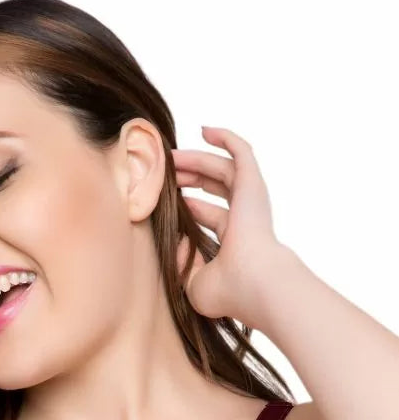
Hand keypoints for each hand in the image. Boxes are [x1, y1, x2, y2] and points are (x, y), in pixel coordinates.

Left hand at [172, 126, 290, 327]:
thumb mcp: (193, 282)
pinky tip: (204, 130)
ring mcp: (250, 201)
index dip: (189, 207)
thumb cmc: (227, 289)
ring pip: (223, 169)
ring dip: (198, 160)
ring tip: (173, 155)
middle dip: (191, 178)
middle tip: (166, 172)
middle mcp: (245, 219)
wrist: (254, 283)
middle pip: (216, 189)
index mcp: (234, 243)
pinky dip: (226, 137)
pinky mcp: (252, 184)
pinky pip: (241, 152)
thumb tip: (175, 241)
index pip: (211, 217)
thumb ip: (182, 263)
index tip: (166, 200)